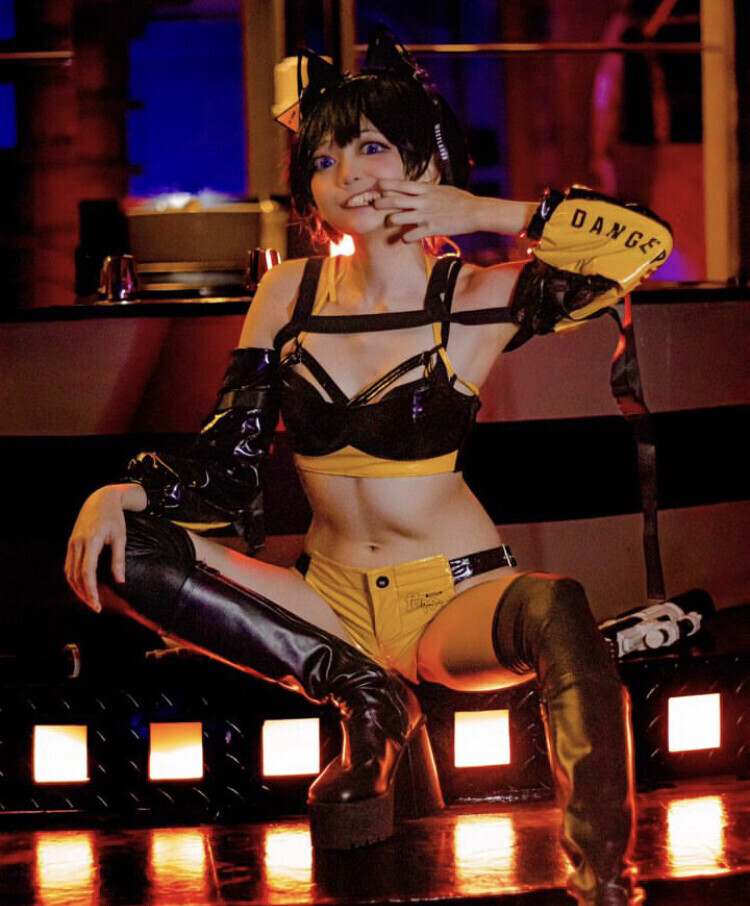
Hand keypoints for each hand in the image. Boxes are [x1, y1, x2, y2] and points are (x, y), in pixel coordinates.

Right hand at [64, 484, 136, 611]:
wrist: (100, 499)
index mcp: (91, 541)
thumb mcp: (121, 537)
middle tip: (96, 607)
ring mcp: (72, 543)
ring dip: (78, 589)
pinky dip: (73, 579)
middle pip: (76, 576)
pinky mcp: (71, 544)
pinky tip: (82, 587)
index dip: (91, 590)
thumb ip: (119, 559)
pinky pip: (68, 566)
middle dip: (85, 594)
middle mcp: (77, 543)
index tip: (97, 604)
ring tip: (90, 601)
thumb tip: (120, 581)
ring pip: (69, 573)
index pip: (87, 572)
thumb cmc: (114, 518)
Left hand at [374, 179, 479, 241]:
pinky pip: (411, 235)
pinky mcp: (430, 229)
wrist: (474, 212)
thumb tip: (418, 189)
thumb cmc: (460, 200)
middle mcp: (423, 201)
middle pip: (395, 200)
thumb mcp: (442, 189)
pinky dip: (405, 238)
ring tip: (389, 222)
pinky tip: (404, 239)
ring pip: (399, 217)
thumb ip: (427, 190)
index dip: (387, 184)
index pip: (401, 184)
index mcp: (426, 189)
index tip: (376, 185)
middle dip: (381, 202)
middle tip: (374, 205)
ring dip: (390, 220)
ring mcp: (425, 215)